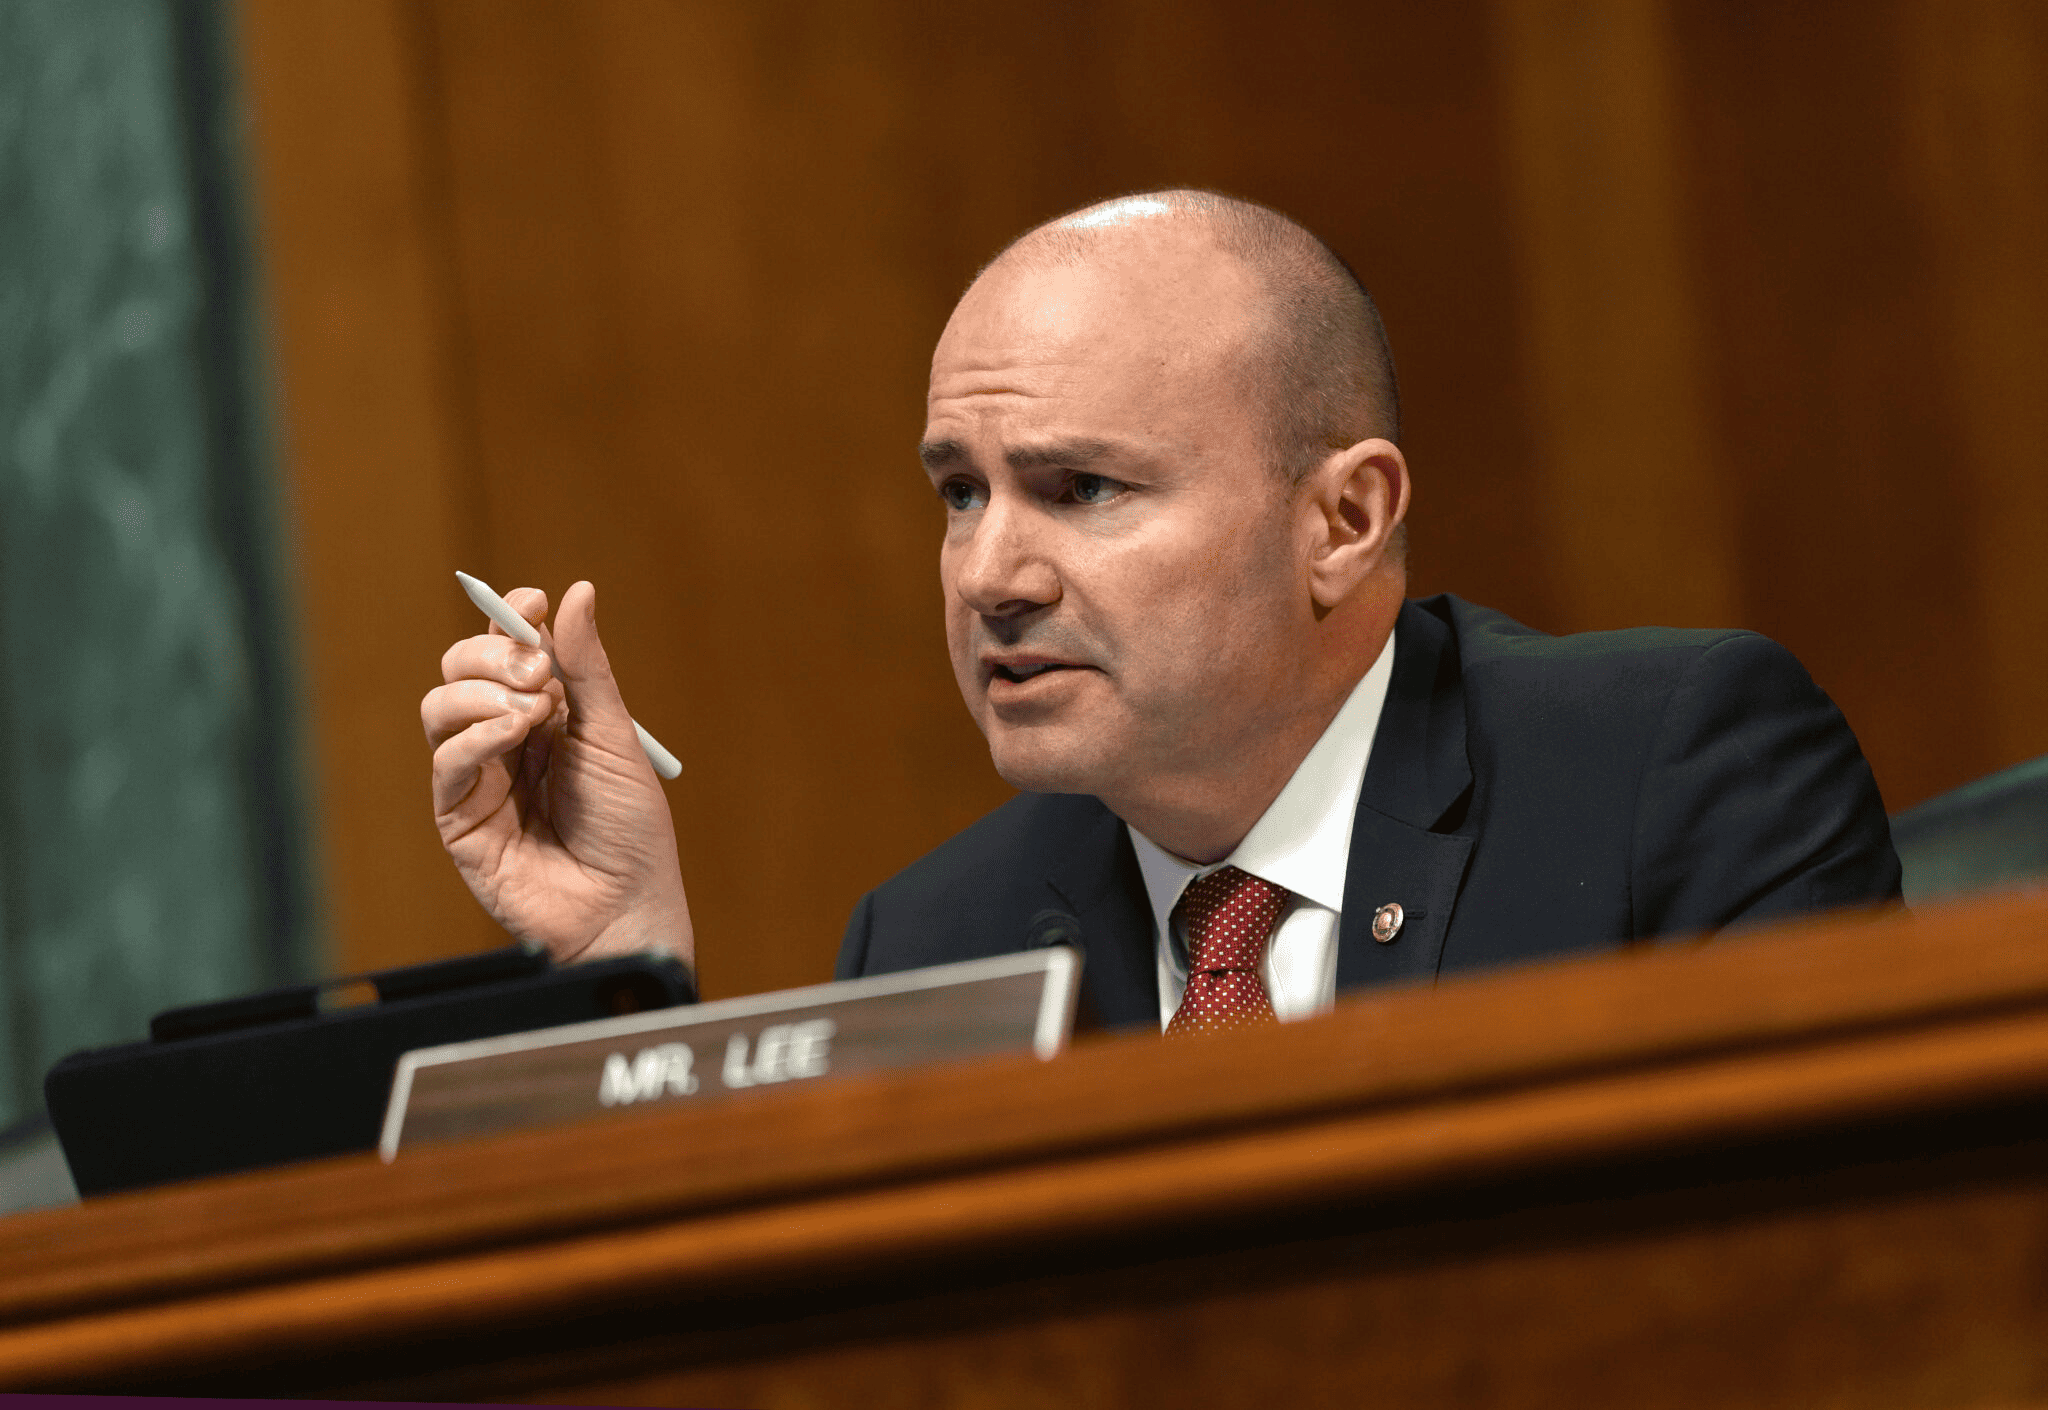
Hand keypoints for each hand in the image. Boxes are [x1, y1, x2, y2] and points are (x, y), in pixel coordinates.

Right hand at [422, 580, 693, 966]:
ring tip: (535, 711)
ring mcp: (478, 776)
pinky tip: (515, 735)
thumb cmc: (630, 828)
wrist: (625, 904)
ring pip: (440, 706)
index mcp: (545, 714)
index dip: (510, 616)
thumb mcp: (614, 735)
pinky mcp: (459, 816)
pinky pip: (447, 759)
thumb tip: (577, 591)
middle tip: (540, 672)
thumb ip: (587, 667)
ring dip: (483, 692)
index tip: (533, 602)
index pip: (506, 646)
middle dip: (494, 652)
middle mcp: (504, 739)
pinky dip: (477, 735)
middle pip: (461, 667)